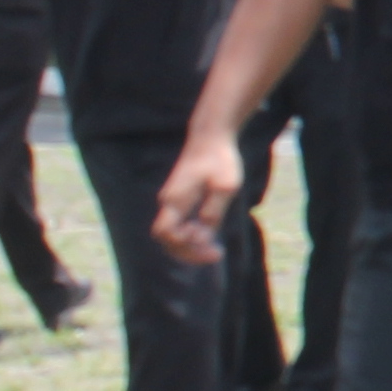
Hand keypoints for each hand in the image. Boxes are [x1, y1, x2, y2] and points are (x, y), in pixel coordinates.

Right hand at [149, 133, 241, 267]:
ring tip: (215, 248)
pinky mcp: (179, 199)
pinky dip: (191, 235)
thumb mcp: (226, 187)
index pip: (166, 233)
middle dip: (187, 251)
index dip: (184, 246)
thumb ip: (213, 212)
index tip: (211, 246)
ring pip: (171, 233)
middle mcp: (168, 202)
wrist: (210, 136)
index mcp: (176, 199)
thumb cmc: (220, 159)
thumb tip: (202, 236)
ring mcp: (171, 200)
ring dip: (190, 245)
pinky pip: (178, 225)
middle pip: (166, 238)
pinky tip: (210, 235)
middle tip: (216, 254)